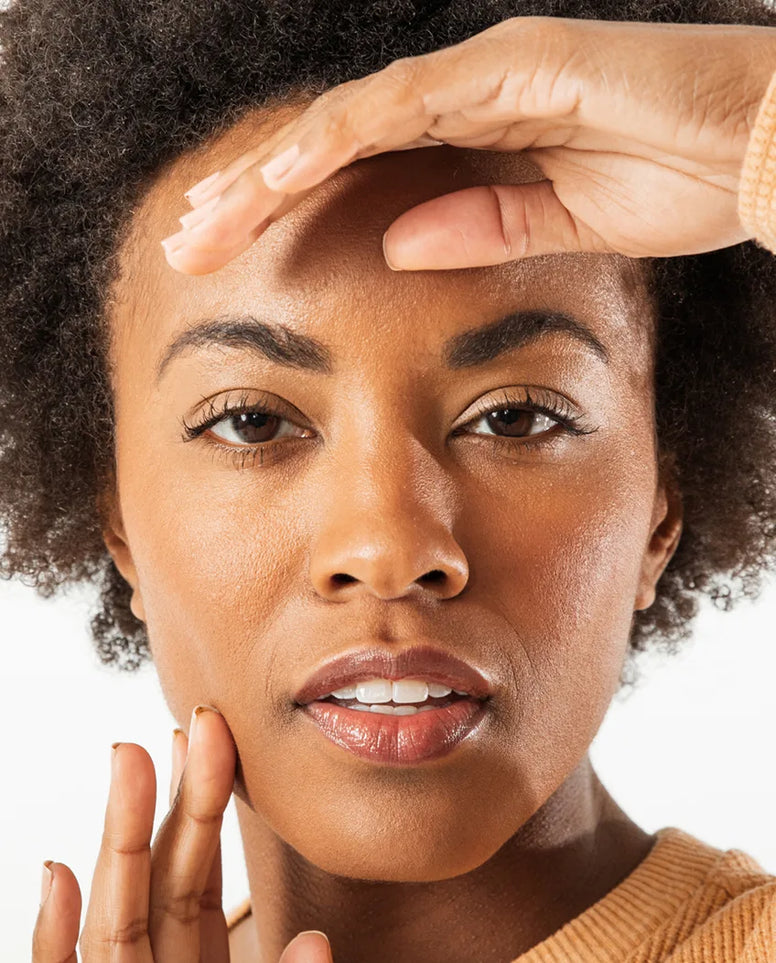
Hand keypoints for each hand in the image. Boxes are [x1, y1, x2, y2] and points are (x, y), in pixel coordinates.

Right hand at [31, 706, 333, 961]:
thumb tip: (316, 939)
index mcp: (196, 962)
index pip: (196, 875)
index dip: (201, 805)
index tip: (208, 737)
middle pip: (160, 875)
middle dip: (171, 797)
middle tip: (194, 722)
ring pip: (115, 912)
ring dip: (122, 832)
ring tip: (129, 754)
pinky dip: (53, 933)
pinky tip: (58, 871)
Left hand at [160, 15, 775, 275]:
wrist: (768, 144)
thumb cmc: (680, 177)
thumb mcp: (563, 224)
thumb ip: (480, 227)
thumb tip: (395, 240)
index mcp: (475, 138)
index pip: (354, 175)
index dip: (284, 212)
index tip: (229, 255)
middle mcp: (466, 96)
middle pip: (332, 145)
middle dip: (252, 195)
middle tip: (186, 239)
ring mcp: (485, 73)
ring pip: (348, 120)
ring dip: (271, 169)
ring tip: (206, 216)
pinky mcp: (513, 67)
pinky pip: (405, 104)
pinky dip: (336, 139)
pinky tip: (279, 177)